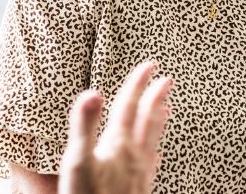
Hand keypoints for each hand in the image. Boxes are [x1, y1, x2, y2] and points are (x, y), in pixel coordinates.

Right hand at [59, 61, 173, 193]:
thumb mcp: (77, 161)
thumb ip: (84, 126)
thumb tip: (93, 92)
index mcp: (118, 145)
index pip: (130, 106)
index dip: (138, 83)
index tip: (149, 64)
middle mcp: (135, 157)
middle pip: (148, 120)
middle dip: (156, 98)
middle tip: (166, 79)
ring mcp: (140, 175)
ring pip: (154, 141)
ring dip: (159, 121)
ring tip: (167, 108)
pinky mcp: (140, 190)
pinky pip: (152, 163)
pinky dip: (155, 150)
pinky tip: (156, 154)